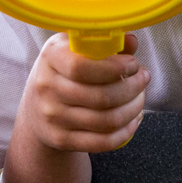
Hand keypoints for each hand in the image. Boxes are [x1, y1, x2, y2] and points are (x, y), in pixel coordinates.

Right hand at [17, 33, 148, 152]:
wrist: (37, 109)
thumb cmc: (66, 72)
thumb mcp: (78, 50)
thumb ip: (106, 44)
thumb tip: (131, 41)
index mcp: (51, 56)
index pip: (82, 67)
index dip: (115, 68)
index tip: (134, 64)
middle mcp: (47, 87)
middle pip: (102, 97)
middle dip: (133, 88)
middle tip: (144, 79)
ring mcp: (52, 117)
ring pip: (107, 120)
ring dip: (134, 109)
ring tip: (140, 97)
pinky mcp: (61, 140)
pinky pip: (103, 142)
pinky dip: (126, 131)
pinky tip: (133, 119)